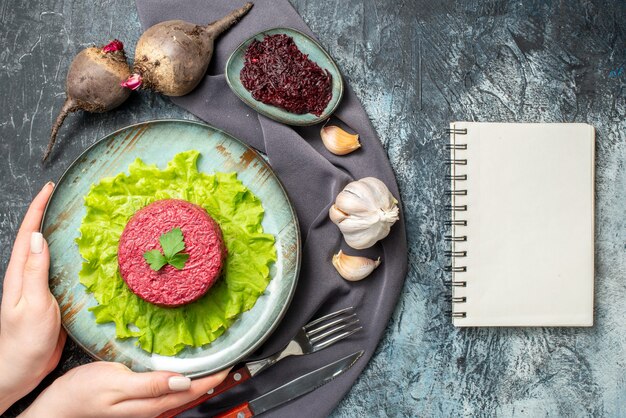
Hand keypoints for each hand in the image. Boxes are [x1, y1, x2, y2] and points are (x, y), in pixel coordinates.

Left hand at [0, 182, 65, 412]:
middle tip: (68, 196)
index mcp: (19, 273)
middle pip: (37, 237)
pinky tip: (87, 255)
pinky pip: (62, 271)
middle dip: (49, 213)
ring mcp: (39, 287)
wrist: (18, 372)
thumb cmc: (22, 342)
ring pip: (50, 252)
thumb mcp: (31, 305)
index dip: (37, 208)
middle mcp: (27, 276)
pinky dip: (72, 256)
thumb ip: (34, 272)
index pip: (27, 233)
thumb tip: (38, 236)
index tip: (50, 187)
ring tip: (81, 218)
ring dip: (61, 233)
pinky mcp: (51, 299)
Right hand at [21, 361, 229, 417]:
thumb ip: (150, 383)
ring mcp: (145, 404)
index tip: (230, 363)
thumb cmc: (82, 392)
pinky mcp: (138, 399)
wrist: (59, 403)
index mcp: (150, 402)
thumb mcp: (115, 382)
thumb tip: (182, 381)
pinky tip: (183, 368)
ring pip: (180, 392)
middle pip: (190, 392)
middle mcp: (152, 406)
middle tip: (228, 357)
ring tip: (213, 360)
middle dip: (212, 377)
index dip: (214, 377)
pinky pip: (167, 390)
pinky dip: (181, 378)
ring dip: (198, 377)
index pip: (191, 390)